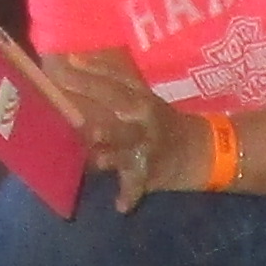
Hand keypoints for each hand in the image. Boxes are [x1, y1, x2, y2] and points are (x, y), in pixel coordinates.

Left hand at [34, 47, 176, 206]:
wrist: (201, 150)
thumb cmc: (159, 120)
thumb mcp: (142, 97)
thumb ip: (111, 82)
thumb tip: (72, 59)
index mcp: (139, 98)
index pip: (112, 83)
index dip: (89, 74)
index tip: (64, 64)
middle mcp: (143, 120)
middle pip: (120, 114)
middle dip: (102, 114)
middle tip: (83, 119)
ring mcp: (148, 147)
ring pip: (127, 151)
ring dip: (113, 156)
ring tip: (99, 161)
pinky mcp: (151, 173)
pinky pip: (138, 186)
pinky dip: (130, 196)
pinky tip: (120, 206)